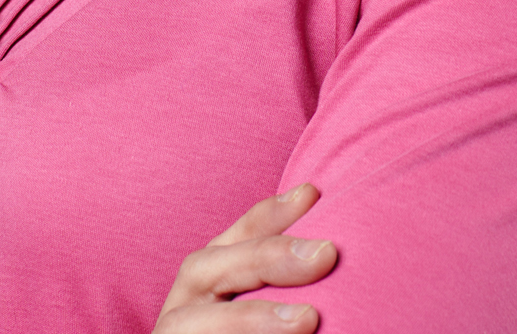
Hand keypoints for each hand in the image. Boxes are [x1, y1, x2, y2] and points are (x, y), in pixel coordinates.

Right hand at [154, 183, 336, 331]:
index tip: (314, 194)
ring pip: (196, 324)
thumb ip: (274, 284)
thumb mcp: (249, 304)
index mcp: (205, 279)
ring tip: (308, 319)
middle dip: (270, 256)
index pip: (237, 234)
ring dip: (253, 319)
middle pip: (212, 266)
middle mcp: (183, 306)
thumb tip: (333, 252)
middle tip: (326, 254)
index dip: (272, 212)